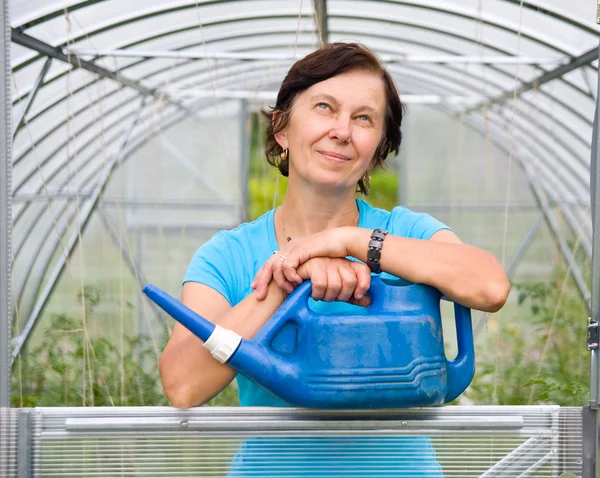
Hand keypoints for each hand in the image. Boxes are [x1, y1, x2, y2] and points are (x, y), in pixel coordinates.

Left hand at [253, 256, 371, 306]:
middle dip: (262, 281)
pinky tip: (297, 282)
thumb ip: (302, 270)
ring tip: (290, 290)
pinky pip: (287, 265)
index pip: (269, 263)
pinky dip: (290, 276)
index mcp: (289, 251)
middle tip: (260, 295)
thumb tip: (295, 284)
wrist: (340, 241)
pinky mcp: (300, 249)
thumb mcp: (311, 263)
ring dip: (281, 281)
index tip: (256, 288)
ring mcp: (293, 247)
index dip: (261, 276)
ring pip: (275, 267)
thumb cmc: (329, 254)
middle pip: (267, 265)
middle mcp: (288, 248)